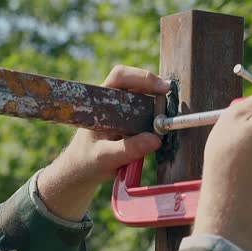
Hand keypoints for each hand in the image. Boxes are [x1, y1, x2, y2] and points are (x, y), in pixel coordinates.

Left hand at [38, 65, 169, 220]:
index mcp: (99, 101)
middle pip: (138, 83)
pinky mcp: (132, 122)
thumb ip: (127, 149)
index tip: (162, 88)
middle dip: (156, 90)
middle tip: (171, 102)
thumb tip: (156, 139)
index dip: (142, 78)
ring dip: (159, 105)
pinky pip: (149, 114)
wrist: (81, 172)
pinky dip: (158, 119)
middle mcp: (112, 100)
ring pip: (146, 98)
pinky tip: (161, 130)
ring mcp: (123, 111)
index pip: (120, 77)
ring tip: (167, 118)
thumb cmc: (86, 161)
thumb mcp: (104, 157)